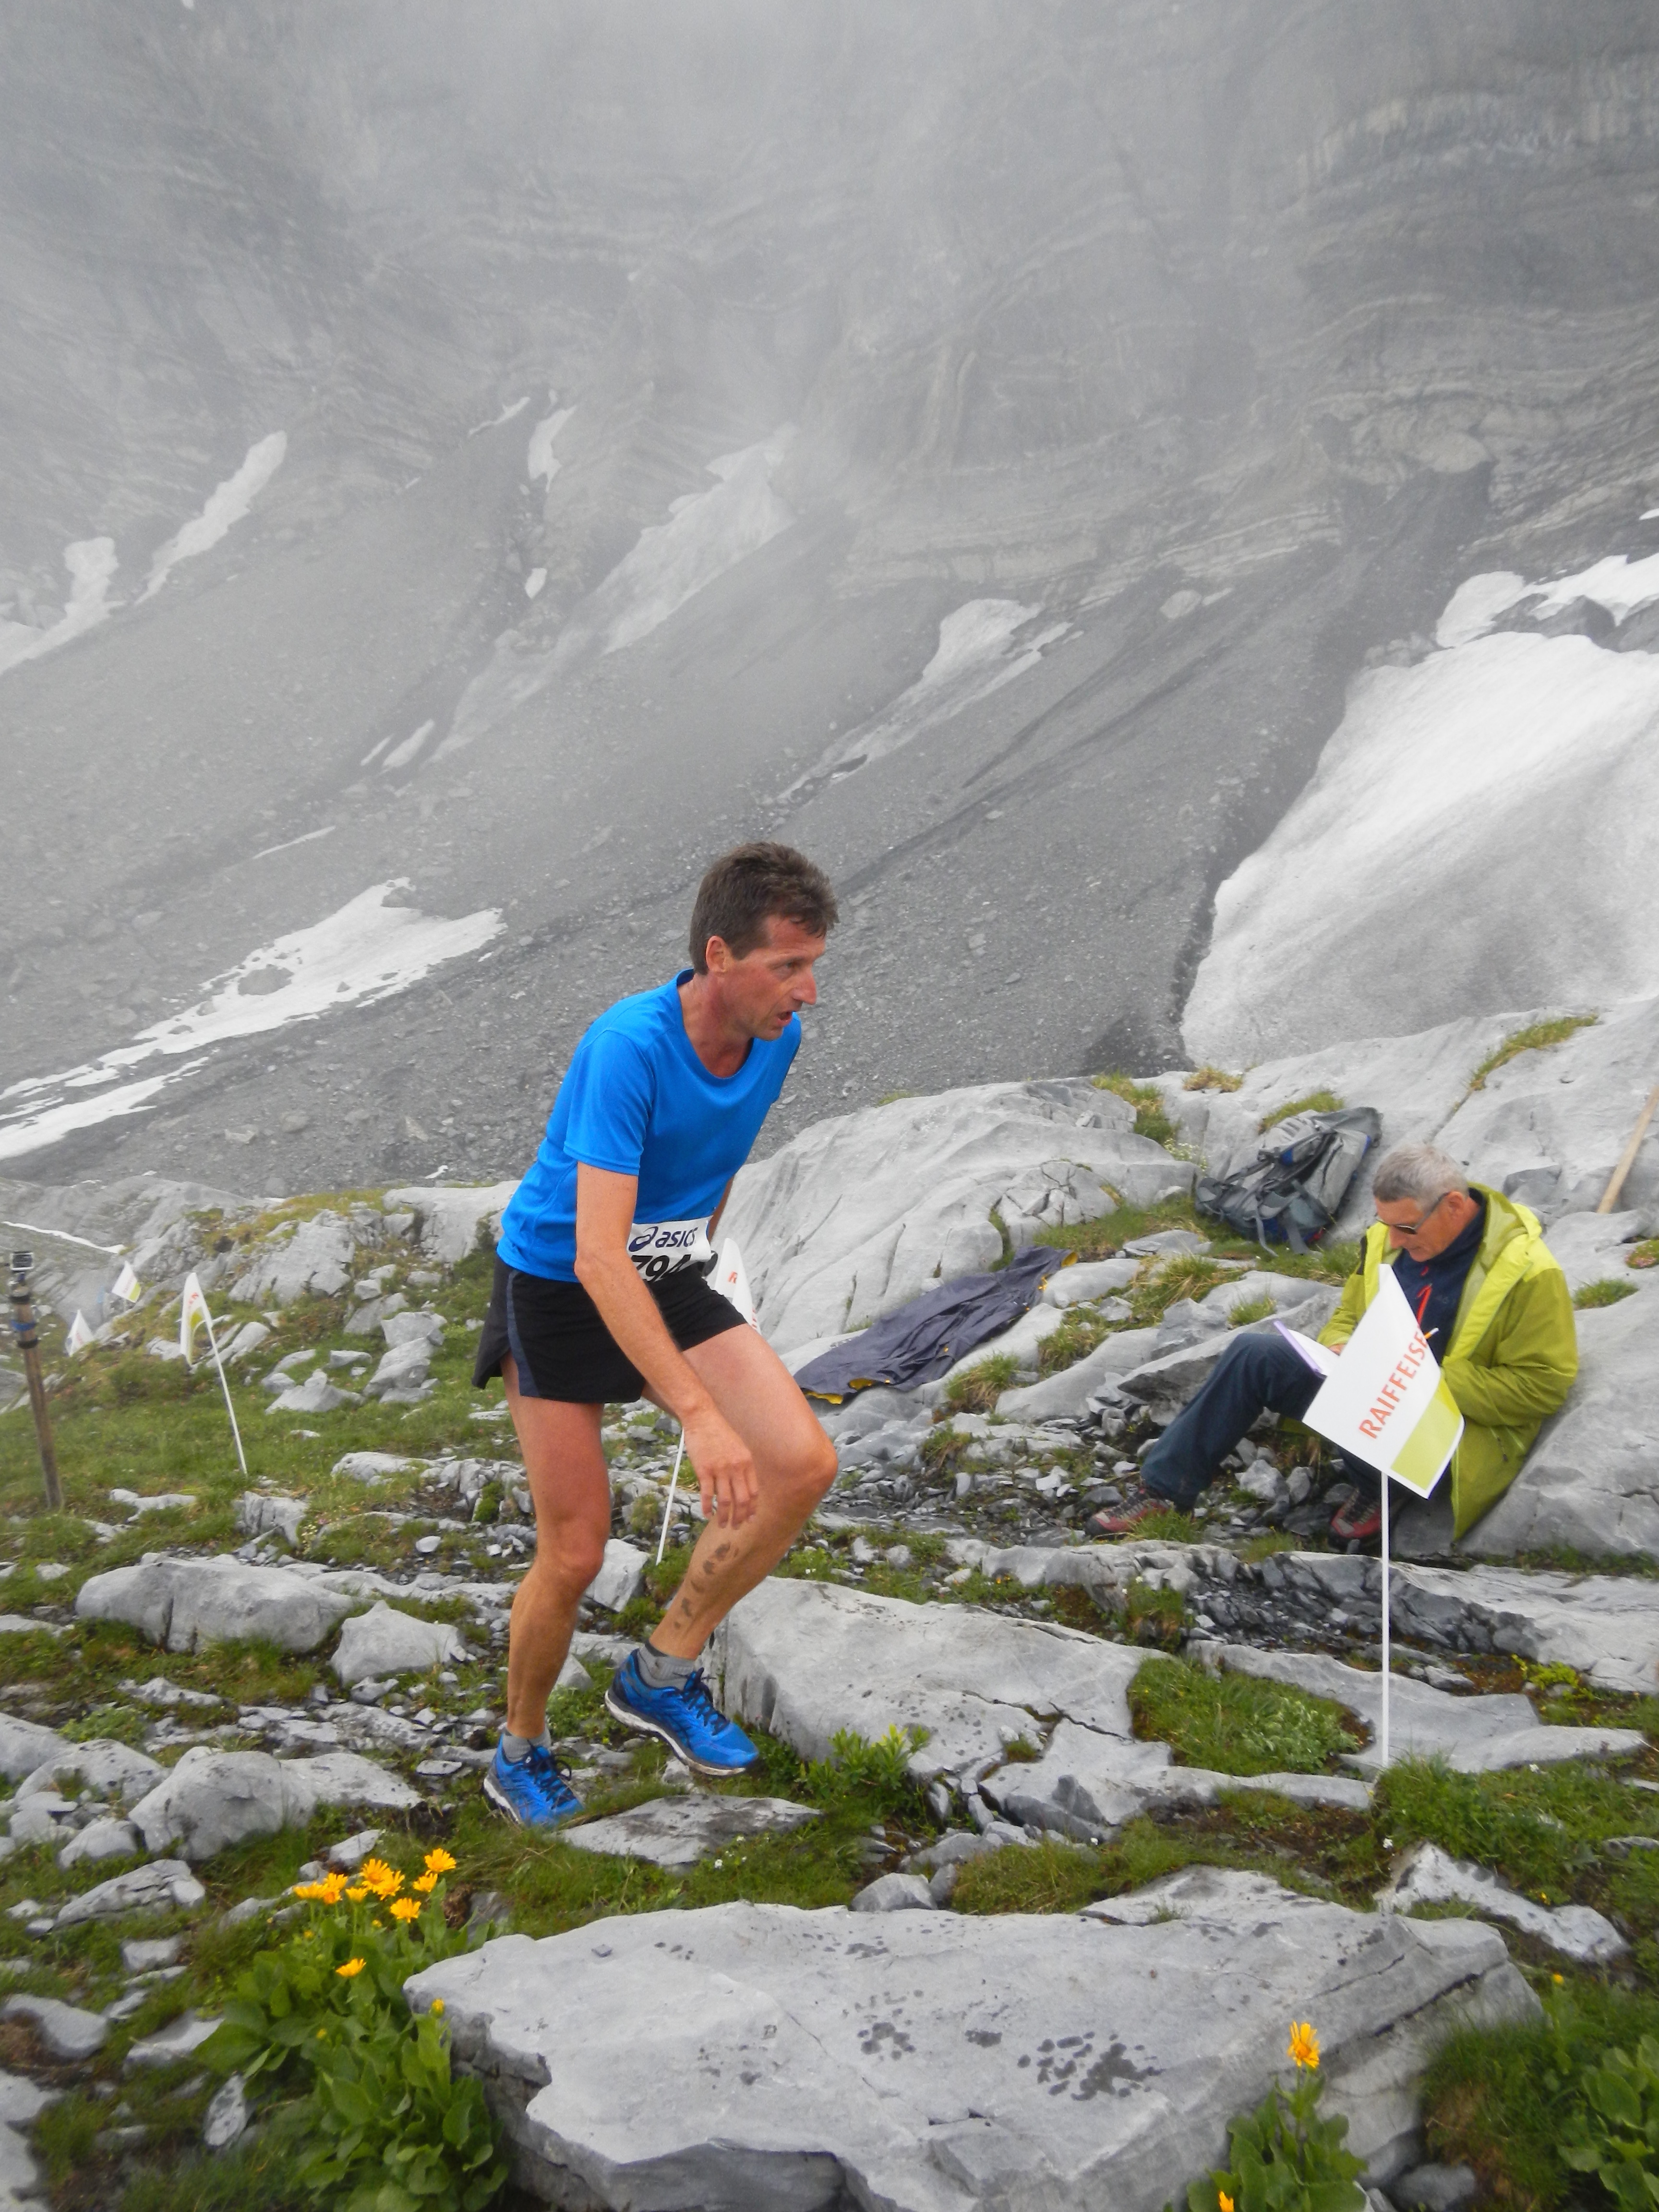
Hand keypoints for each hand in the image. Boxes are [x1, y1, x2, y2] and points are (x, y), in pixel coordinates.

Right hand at [682, 1404, 758, 1528]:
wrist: (703, 1418)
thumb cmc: (719, 1431)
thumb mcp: (738, 1446)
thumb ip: (742, 1465)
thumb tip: (742, 1484)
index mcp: (746, 1462)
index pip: (753, 1491)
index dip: (752, 1507)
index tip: (750, 1518)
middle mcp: (736, 1467)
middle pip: (741, 1499)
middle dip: (740, 1516)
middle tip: (736, 1527)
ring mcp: (720, 1469)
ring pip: (725, 1500)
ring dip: (724, 1516)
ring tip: (722, 1525)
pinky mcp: (704, 1470)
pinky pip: (707, 1494)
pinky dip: (707, 1507)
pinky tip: (706, 1514)